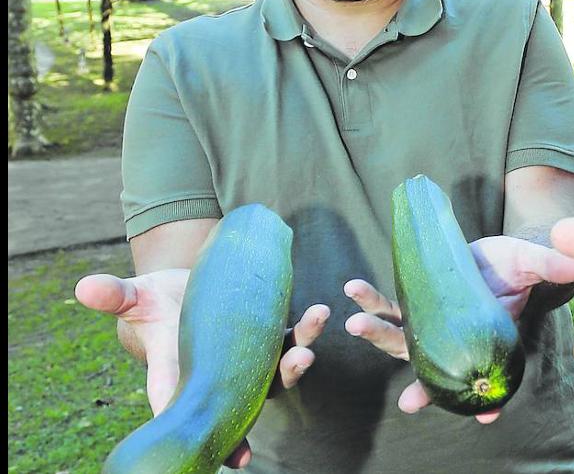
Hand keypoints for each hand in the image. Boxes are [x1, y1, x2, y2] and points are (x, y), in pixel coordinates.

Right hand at [75, 272, 328, 467]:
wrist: (182, 286)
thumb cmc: (155, 301)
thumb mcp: (135, 298)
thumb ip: (115, 297)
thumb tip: (84, 287)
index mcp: (183, 377)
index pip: (199, 413)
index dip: (220, 439)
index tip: (239, 459)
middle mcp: (221, 374)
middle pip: (254, 393)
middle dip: (279, 380)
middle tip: (300, 362)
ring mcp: (248, 357)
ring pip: (279, 367)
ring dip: (301, 352)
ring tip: (313, 327)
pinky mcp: (266, 335)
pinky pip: (290, 338)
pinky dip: (305, 329)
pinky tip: (319, 311)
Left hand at [344, 235, 573, 422]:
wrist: (493, 251)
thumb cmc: (516, 265)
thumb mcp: (533, 263)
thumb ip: (547, 266)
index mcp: (486, 341)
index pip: (488, 378)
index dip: (487, 401)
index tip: (485, 415)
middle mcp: (454, 341)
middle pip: (434, 370)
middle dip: (421, 390)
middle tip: (408, 402)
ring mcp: (431, 325)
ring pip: (400, 341)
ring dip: (376, 335)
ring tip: (354, 325)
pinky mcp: (414, 301)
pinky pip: (388, 307)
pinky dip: (370, 303)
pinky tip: (353, 291)